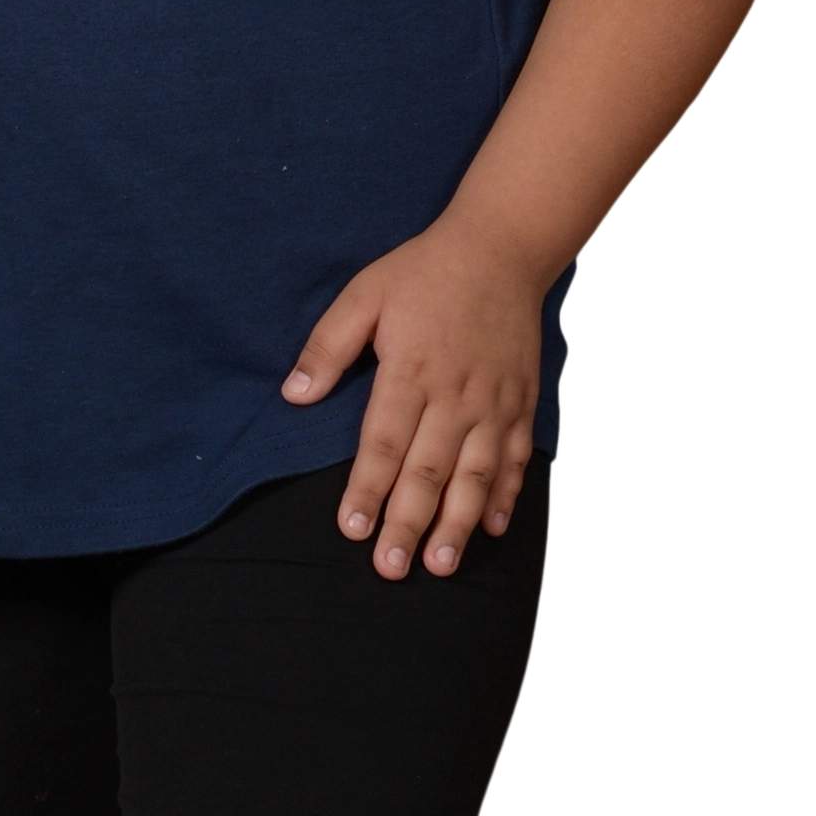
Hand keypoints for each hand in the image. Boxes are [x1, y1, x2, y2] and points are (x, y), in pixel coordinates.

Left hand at [280, 212, 541, 577]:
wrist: (501, 247)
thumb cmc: (425, 272)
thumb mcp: (364, 295)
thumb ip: (328, 346)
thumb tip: (293, 396)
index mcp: (411, 371)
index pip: (384, 444)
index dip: (366, 489)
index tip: (350, 528)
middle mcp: (455, 395)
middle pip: (428, 471)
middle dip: (408, 524)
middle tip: (391, 567)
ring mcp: (494, 403)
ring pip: (474, 475)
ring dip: (457, 524)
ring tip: (441, 565)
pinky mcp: (521, 402)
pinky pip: (514, 458)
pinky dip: (504, 496)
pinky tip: (491, 529)